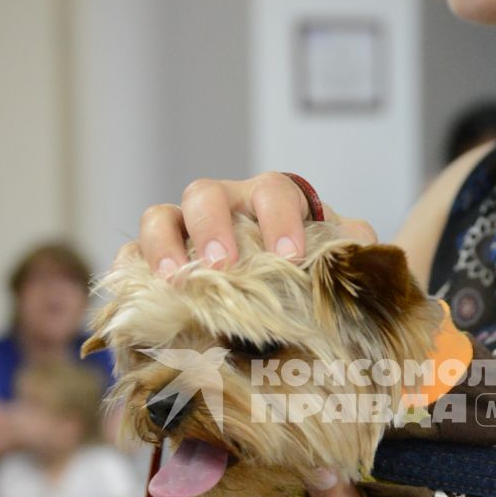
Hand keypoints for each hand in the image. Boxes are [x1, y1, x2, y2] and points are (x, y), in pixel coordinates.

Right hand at [124, 172, 378, 274]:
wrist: (287, 305)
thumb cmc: (312, 274)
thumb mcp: (340, 259)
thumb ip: (355, 250)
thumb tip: (365, 250)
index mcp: (271, 201)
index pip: (274, 191)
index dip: (279, 219)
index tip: (289, 258)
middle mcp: (224, 209)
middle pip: (206, 194)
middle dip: (214, 226)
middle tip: (225, 266)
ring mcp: (184, 233)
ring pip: (160, 216)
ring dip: (164, 244)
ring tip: (175, 280)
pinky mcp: (155, 262)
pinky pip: (131, 256)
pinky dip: (130, 269)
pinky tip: (138, 293)